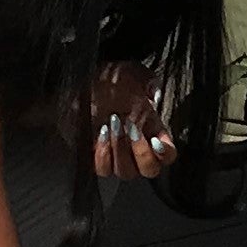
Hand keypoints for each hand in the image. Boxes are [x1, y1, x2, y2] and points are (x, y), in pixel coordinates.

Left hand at [90, 63, 176, 180]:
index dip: (165, 153)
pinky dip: (103, 154)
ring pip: (126, 172)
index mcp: (152, 131)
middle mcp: (136, 148)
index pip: (168, 155)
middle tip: (131, 129)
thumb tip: (155, 93)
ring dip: (120, 151)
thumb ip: (149, 83)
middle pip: (149, 170)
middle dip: (141, 153)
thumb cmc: (107, 79)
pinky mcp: (95, 158)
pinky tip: (100, 133)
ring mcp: (116, 156)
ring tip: (111, 126)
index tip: (155, 140)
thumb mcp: (133, 74)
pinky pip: (103, 169)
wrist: (79, 83)